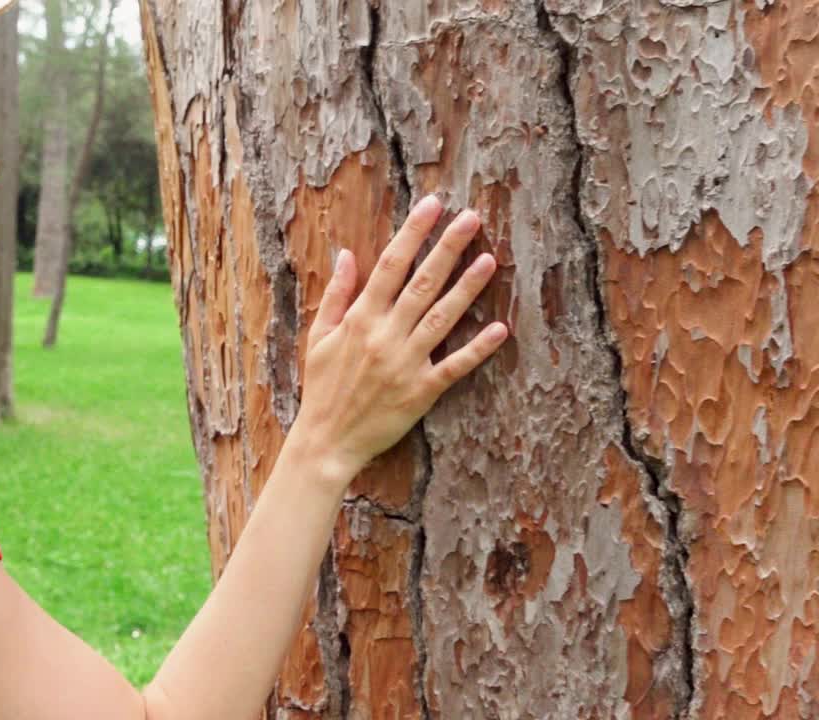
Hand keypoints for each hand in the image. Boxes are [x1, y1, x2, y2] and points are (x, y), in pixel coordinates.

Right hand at [290, 195, 508, 486]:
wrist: (326, 441)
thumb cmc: (322, 387)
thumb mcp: (319, 336)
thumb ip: (337, 294)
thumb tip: (348, 255)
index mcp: (360, 318)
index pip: (391, 265)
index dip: (414, 233)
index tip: (433, 205)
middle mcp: (385, 335)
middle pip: (422, 283)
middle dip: (448, 248)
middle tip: (472, 219)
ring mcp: (406, 363)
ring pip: (442, 318)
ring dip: (467, 289)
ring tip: (490, 261)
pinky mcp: (421, 391)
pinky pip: (454, 366)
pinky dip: (477, 349)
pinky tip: (499, 329)